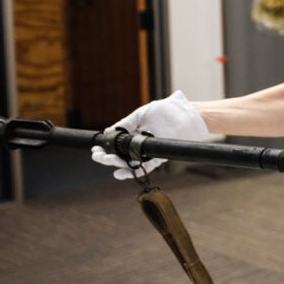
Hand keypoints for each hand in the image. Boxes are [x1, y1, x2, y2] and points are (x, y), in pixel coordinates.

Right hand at [90, 90, 209, 179]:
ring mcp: (149, 152)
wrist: (188, 113)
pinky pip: (144, 167)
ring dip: (116, 164)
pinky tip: (119, 173)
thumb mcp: (142, 114)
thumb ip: (126, 123)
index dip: (105, 148)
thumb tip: (108, 130)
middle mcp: (140, 144)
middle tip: (98, 156)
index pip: (116, 144)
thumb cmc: (167, 110)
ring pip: (129, 162)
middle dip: (106, 157)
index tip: (95, 149)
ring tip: (108, 160)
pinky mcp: (159, 157)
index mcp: (135, 134)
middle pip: (120, 156)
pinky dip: (132, 171)